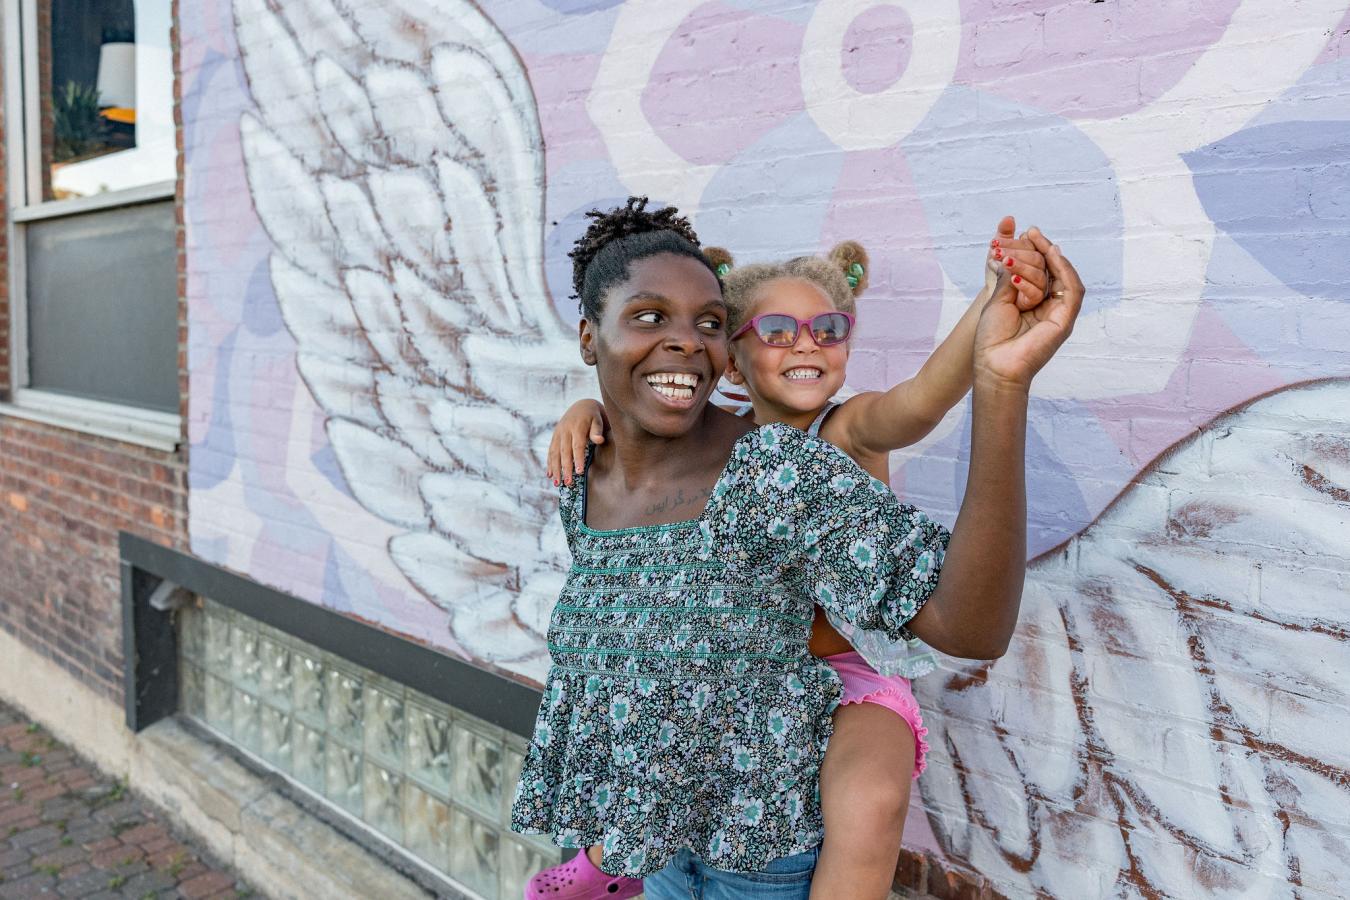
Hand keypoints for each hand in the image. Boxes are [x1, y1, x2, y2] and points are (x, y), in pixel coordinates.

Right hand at [547, 399, 606, 485]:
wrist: (581, 405)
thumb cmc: (594, 416)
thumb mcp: (598, 420)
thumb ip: (597, 430)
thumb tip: (599, 440)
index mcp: (577, 427)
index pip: (577, 445)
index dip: (578, 459)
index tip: (579, 472)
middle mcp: (565, 430)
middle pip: (564, 452)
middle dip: (565, 469)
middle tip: (568, 483)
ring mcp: (558, 433)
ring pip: (555, 453)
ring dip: (555, 469)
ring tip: (557, 483)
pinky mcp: (554, 436)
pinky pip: (551, 451)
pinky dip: (549, 463)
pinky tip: (549, 475)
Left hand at [974, 230, 1083, 391]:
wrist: (993, 364)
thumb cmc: (992, 338)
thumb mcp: (999, 299)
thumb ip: (1011, 277)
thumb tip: (1014, 254)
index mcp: (1033, 304)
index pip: (1041, 271)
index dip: (1036, 251)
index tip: (1025, 233)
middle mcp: (1048, 307)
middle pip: (1053, 271)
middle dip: (1043, 249)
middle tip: (1031, 231)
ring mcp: (1059, 314)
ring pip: (1063, 277)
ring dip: (1052, 256)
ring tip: (1039, 239)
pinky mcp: (1065, 321)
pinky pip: (1072, 290)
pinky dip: (1065, 271)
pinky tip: (1052, 255)